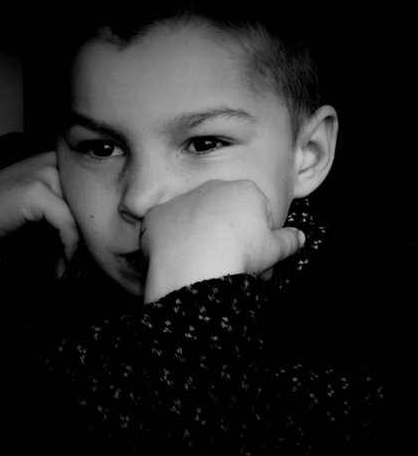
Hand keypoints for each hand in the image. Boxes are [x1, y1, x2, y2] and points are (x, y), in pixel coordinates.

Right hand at [0, 152, 79, 289]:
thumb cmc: (5, 214)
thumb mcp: (41, 199)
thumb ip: (67, 200)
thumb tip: (98, 222)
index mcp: (55, 156)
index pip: (91, 187)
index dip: (92, 218)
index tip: (88, 246)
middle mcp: (52, 158)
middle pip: (89, 200)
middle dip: (88, 233)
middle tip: (81, 262)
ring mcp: (44, 172)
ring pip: (80, 213)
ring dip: (78, 245)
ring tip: (70, 266)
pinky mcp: (37, 191)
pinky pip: (67, 223)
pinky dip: (68, 246)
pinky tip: (61, 264)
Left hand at [141, 179, 304, 302]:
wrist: (195, 269)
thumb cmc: (240, 256)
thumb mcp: (275, 251)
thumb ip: (289, 240)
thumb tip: (299, 237)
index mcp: (244, 190)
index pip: (255, 211)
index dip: (257, 237)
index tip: (253, 257)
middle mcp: (210, 187)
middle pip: (223, 212)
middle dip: (228, 235)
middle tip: (230, 264)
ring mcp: (180, 199)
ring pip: (193, 220)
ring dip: (199, 238)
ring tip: (203, 264)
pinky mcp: (155, 215)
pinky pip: (165, 229)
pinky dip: (170, 243)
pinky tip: (178, 260)